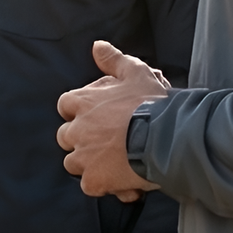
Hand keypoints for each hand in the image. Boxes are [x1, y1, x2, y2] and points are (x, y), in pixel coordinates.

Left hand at [57, 39, 170, 199]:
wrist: (167, 136)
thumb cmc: (153, 103)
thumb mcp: (136, 72)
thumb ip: (114, 60)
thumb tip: (97, 46)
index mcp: (83, 103)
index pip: (65, 105)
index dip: (79, 111)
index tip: (97, 116)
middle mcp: (77, 130)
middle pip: (65, 137)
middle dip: (82, 139)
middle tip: (108, 142)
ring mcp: (83, 157)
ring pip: (73, 164)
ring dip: (90, 164)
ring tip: (115, 163)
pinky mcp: (94, 180)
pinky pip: (91, 186)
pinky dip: (105, 185)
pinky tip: (125, 182)